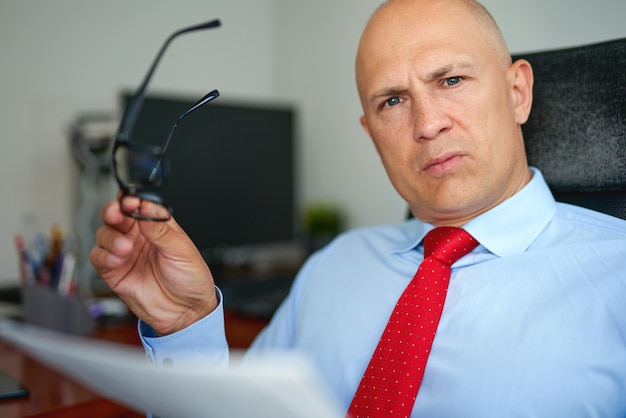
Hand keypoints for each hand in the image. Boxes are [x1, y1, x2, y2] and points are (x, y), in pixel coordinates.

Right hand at [89, 199, 217, 335]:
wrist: (186, 312)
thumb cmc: (190, 279)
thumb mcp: (182, 251)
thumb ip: (161, 230)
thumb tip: (145, 208)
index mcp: (157, 226)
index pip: (139, 205)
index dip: (131, 200)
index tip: (129, 201)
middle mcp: (138, 236)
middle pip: (116, 215)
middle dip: (113, 211)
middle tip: (116, 214)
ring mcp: (125, 253)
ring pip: (104, 234)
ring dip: (110, 237)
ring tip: (125, 247)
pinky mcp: (114, 271)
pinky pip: (98, 257)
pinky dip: (103, 256)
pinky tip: (117, 260)